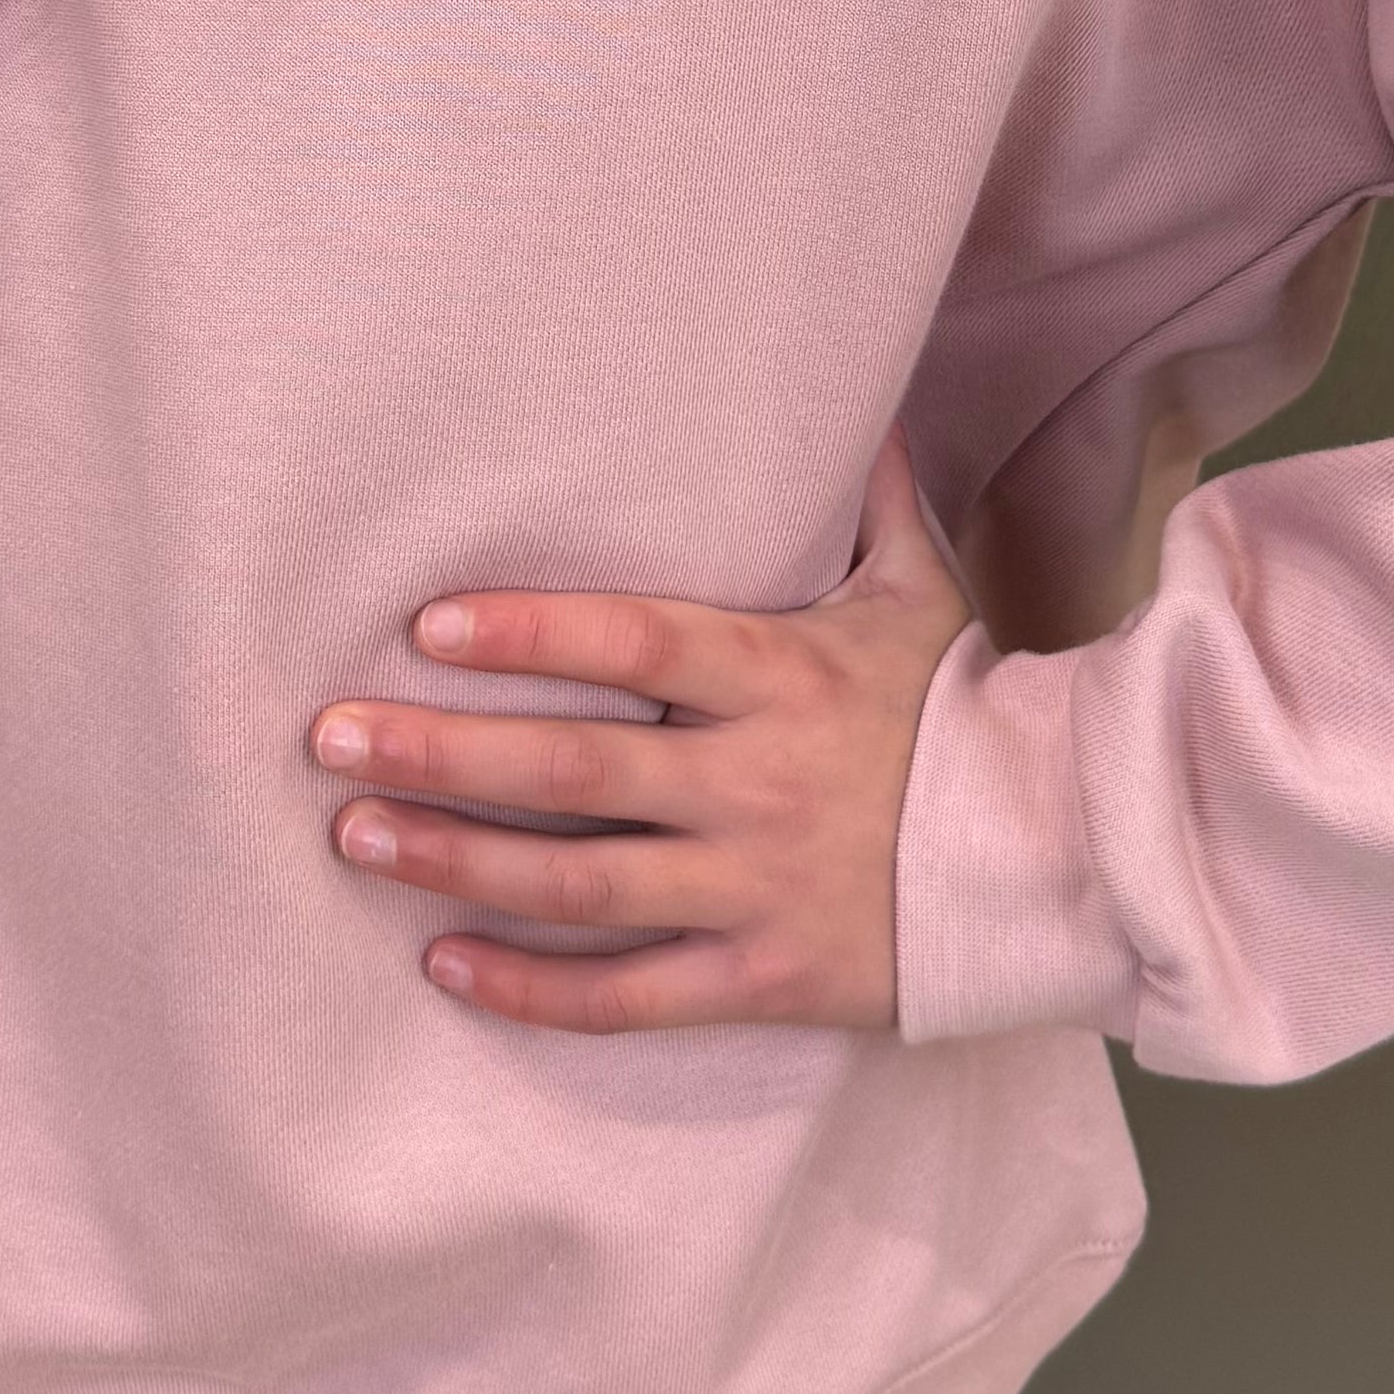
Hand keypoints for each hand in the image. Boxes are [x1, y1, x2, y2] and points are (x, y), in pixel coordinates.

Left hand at [300, 432, 974, 1034]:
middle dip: (442, 751)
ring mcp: (758, 887)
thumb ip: (873, 502)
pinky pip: (633, 994)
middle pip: (575, 768)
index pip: (637, 642)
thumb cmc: (970, 714)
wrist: (1064, 857)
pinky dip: (534, 990)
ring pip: (581, 884)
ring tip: (355, 837)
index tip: (426, 625)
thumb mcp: (922, 594)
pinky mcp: (768, 977)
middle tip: (329, 738)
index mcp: (783, 675)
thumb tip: (864, 399)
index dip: (530, 631)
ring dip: (457, 861)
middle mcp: (757, 781)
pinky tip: (445, 965)